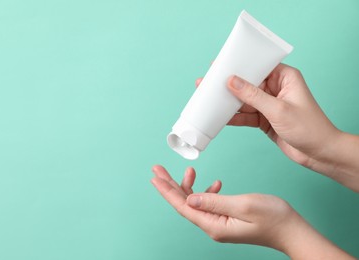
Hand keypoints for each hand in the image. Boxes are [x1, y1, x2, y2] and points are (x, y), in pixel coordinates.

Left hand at [151, 165, 353, 258]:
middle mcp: (213, 226)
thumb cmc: (274, 218)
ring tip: (189, 170)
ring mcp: (220, 224)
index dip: (167, 190)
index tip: (155, 177)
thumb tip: (190, 199)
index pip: (182, 206)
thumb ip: (214, 201)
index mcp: (214, 225)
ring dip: (190, 186)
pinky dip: (208, 192)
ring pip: (196, 202)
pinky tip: (215, 183)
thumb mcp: (243, 205)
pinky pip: (210, 204)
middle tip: (158, 169)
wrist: (293, 231)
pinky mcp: (227, 220)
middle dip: (170, 185)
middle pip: (184, 204)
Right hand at [197, 64, 358, 190]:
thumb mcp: (278, 110)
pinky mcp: (264, 119)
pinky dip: (234, 117)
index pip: (257, 66)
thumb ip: (253, 96)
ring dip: (228, 102)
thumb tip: (231, 81)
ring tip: (208, 100)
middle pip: (247, 83)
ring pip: (244, 101)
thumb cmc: (309, 128)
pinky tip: (220, 116)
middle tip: (207, 83)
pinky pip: (245, 115)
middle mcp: (275, 88)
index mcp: (284, 77)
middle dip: (228, 85)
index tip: (219, 65)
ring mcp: (269, 104)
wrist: (318, 154)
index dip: (238, 65)